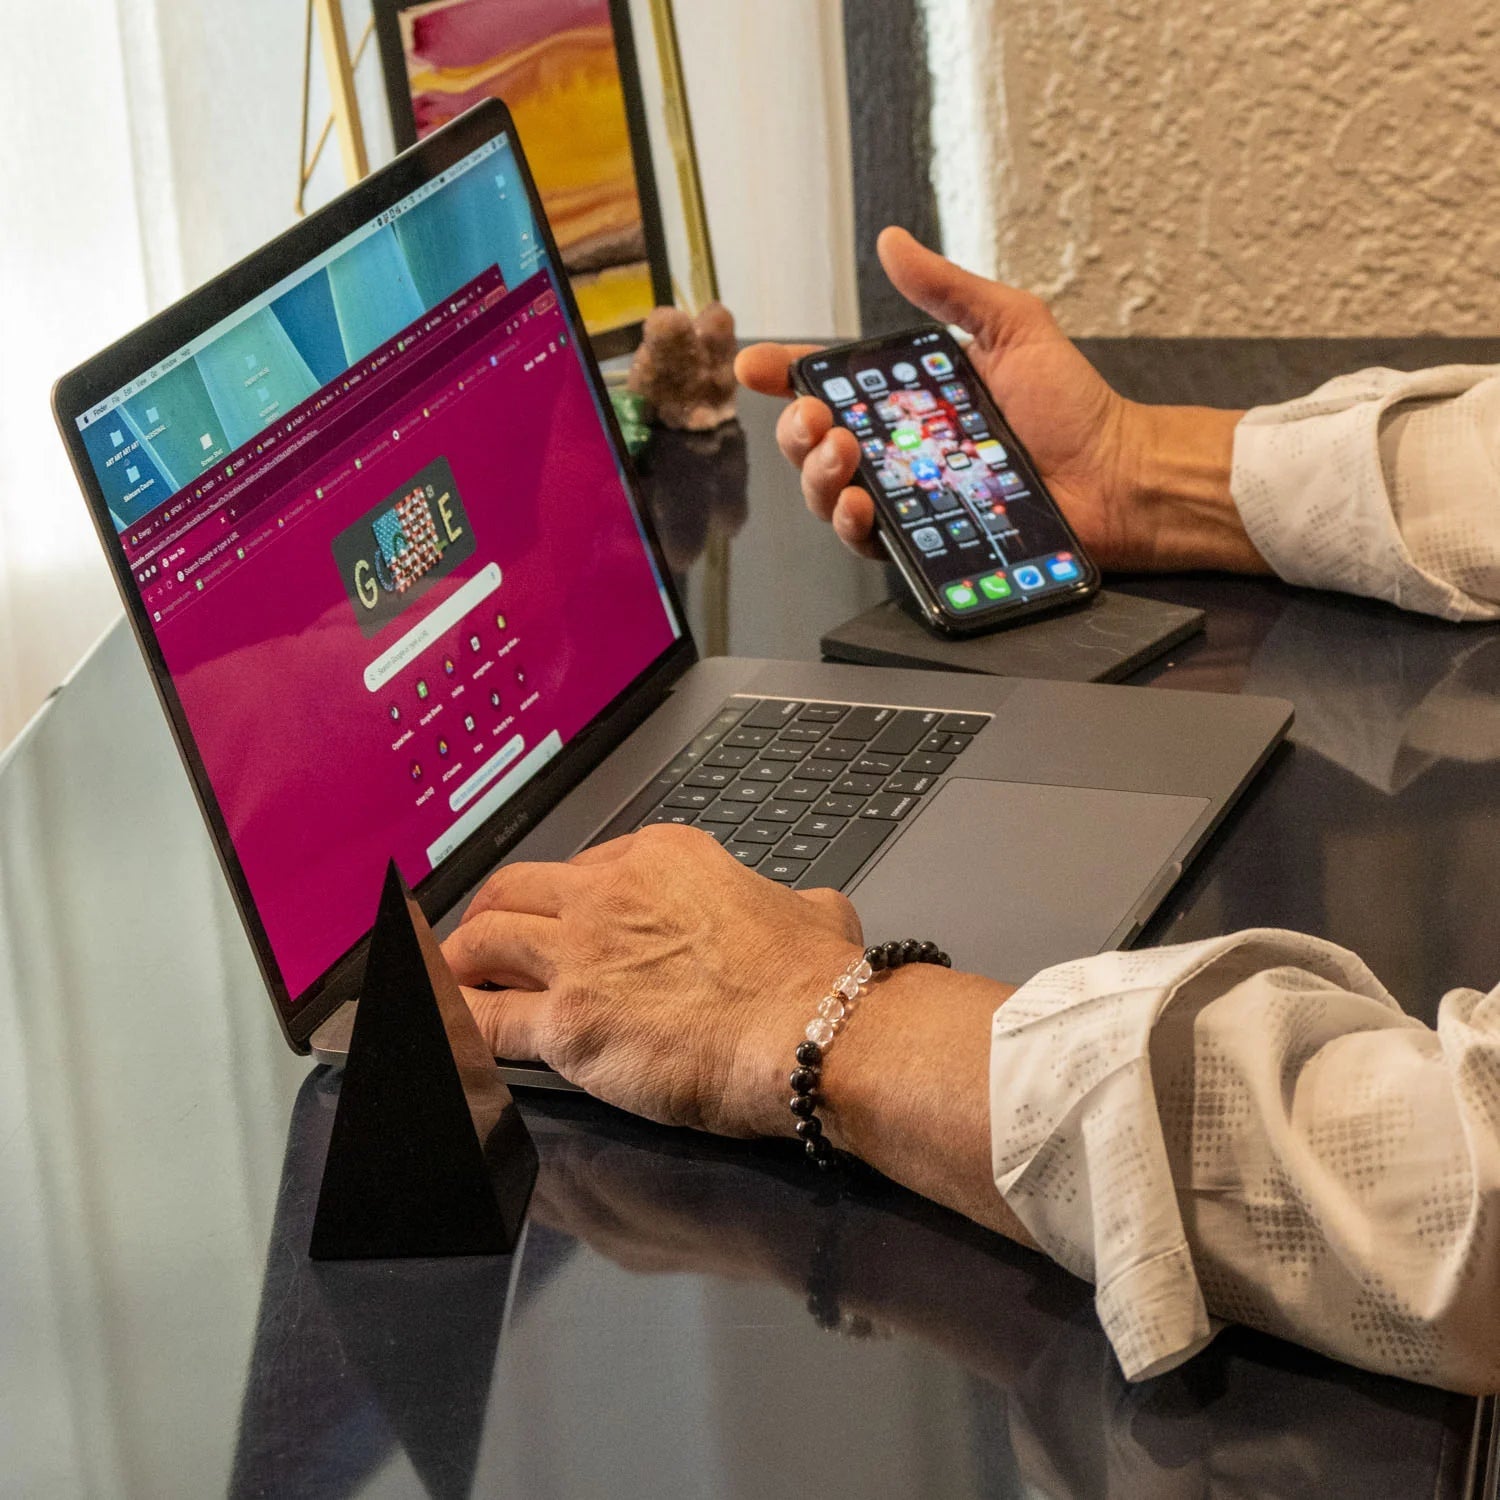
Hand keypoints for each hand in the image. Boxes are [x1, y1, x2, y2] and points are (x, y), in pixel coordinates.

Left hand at [441, 824, 863, 1135]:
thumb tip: (806, 912)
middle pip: (515, 890)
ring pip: (484, 941)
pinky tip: (448, 1031)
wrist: (810, 1032)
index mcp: (664, 857)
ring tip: (448, 978)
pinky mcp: (566, 1022)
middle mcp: (610, 895)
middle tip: (478, 937)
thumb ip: (792, 904)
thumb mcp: (813, 911)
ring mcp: (581, 955)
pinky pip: (482, 1020)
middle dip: (489, 912)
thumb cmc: (812, 982)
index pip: (582, 867)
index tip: (552, 917)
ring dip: (457, 961)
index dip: (562, 896)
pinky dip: (457, 1023)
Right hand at [735, 226, 1265, 574]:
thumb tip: (893, 241)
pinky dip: (850, 524)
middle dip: (798, 429)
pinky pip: (864, 539)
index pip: (828, 381)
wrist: (1115, 476)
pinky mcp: (921, 542)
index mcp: (908, 396)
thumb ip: (949, 290)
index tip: (754, 363)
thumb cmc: (1074, 407)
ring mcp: (905, 497)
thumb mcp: (1012, 328)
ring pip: (825, 492)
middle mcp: (897, 448)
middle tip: (822, 421)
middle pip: (812, 441)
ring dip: (816, 475)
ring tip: (844, 457)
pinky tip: (859, 506)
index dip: (782, 372)